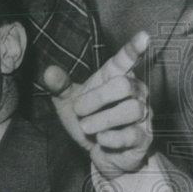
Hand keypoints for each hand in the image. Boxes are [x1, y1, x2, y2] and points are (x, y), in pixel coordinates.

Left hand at [43, 32, 152, 179]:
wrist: (100, 154)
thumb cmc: (88, 121)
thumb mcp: (69, 103)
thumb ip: (60, 86)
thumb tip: (49, 72)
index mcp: (115, 78)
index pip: (126, 60)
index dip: (133, 49)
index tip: (143, 36)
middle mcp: (135, 93)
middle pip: (123, 85)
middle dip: (96, 99)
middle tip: (80, 111)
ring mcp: (142, 115)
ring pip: (131, 109)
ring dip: (102, 120)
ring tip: (88, 127)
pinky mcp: (143, 138)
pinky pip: (131, 135)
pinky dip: (110, 138)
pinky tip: (101, 139)